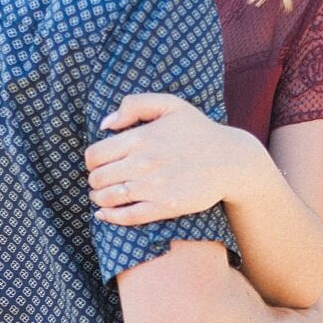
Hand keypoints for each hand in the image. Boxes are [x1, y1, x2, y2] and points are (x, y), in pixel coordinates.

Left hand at [86, 93, 262, 225]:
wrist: (230, 160)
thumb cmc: (199, 131)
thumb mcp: (170, 104)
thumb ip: (134, 105)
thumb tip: (105, 124)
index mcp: (140, 139)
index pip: (95, 155)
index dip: (91, 161)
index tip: (98, 164)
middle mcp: (143, 164)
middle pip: (98, 179)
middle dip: (94, 180)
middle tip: (101, 181)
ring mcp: (153, 188)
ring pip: (108, 198)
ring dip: (99, 199)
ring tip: (102, 196)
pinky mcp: (164, 207)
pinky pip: (127, 217)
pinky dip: (110, 217)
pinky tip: (104, 214)